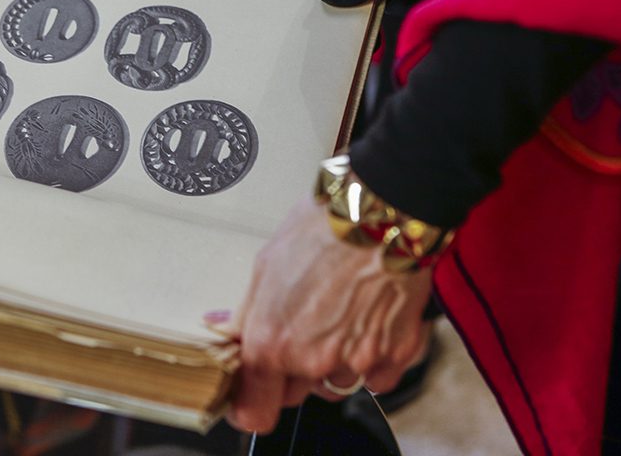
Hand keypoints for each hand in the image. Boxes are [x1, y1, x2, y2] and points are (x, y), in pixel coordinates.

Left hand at [226, 196, 432, 432]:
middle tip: (299, 330)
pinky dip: (371, 359)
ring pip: (335, 384)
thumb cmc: (322, 226)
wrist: (380, 211)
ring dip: (331, 364)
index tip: (250, 395)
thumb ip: (246, 311)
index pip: (254, 410)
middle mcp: (312, 358)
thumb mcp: (266, 264)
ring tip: (336, 317)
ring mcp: (356, 359)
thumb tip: (225, 328)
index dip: (249, 406)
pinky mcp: (395, 353)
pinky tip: (366, 322)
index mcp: (272, 340)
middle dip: (290, 373)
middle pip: (294, 395)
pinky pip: (377, 377)